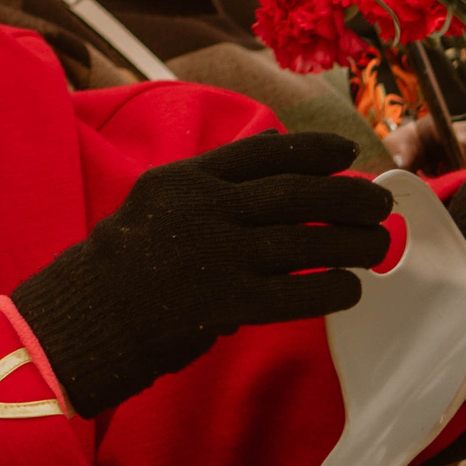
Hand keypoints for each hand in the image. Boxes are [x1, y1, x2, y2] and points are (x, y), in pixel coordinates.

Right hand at [11, 130, 394, 415]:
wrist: (85, 315)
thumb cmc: (122, 263)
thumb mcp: (157, 202)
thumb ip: (212, 185)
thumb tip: (271, 165)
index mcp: (189, 178)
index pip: (265, 153)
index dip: (314, 150)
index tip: (348, 151)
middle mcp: (208, 208)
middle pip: (297, 194)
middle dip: (347, 196)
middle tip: (380, 202)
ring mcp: (220, 255)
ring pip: (306, 241)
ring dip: (351, 242)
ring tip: (377, 244)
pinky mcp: (228, 301)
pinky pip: (298, 293)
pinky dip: (331, 288)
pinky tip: (350, 289)